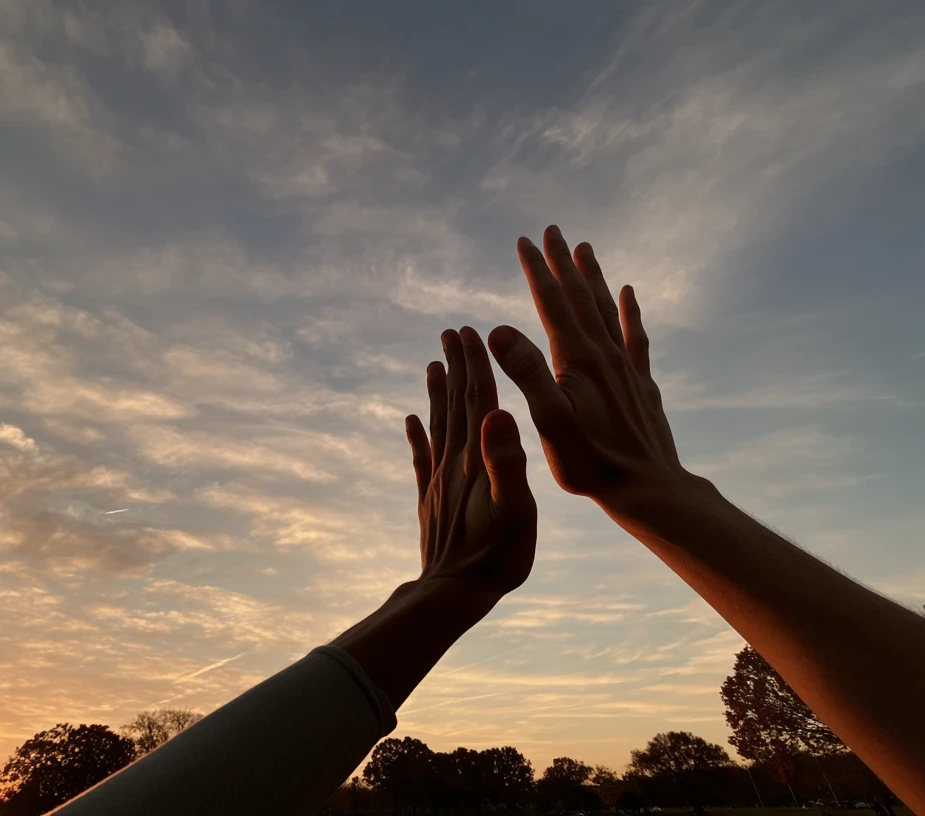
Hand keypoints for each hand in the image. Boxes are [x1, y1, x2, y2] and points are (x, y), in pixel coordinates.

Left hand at [405, 327, 537, 607]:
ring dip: (436, 392)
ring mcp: (438, 479)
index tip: (470, 331)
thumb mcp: (516, 511)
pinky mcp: (429, 498)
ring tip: (432, 363)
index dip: (476, 365)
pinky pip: (420, 457)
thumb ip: (507, 462)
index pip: (479, 400)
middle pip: (455, 403)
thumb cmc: (497, 556)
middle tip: (449, 332)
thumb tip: (499, 412)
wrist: (455, 592)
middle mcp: (455, 462)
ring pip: (437, 423)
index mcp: (478, 459)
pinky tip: (409, 420)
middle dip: (456, 366)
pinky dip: (415, 435)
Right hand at [487, 225, 689, 509]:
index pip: (553, 304)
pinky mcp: (640, 383)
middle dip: (562, 263)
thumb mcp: (549, 421)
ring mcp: (626, 367)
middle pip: (581, 297)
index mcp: (577, 360)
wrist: (648, 488)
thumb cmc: (591, 462)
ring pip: (607, 309)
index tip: (524, 241)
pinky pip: (634, 336)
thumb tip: (498, 329)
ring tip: (584, 248)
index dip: (537, 271)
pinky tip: (629, 294)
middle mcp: (604, 355)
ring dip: (593, 277)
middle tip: (551, 230)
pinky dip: (629, 310)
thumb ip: (526, 372)